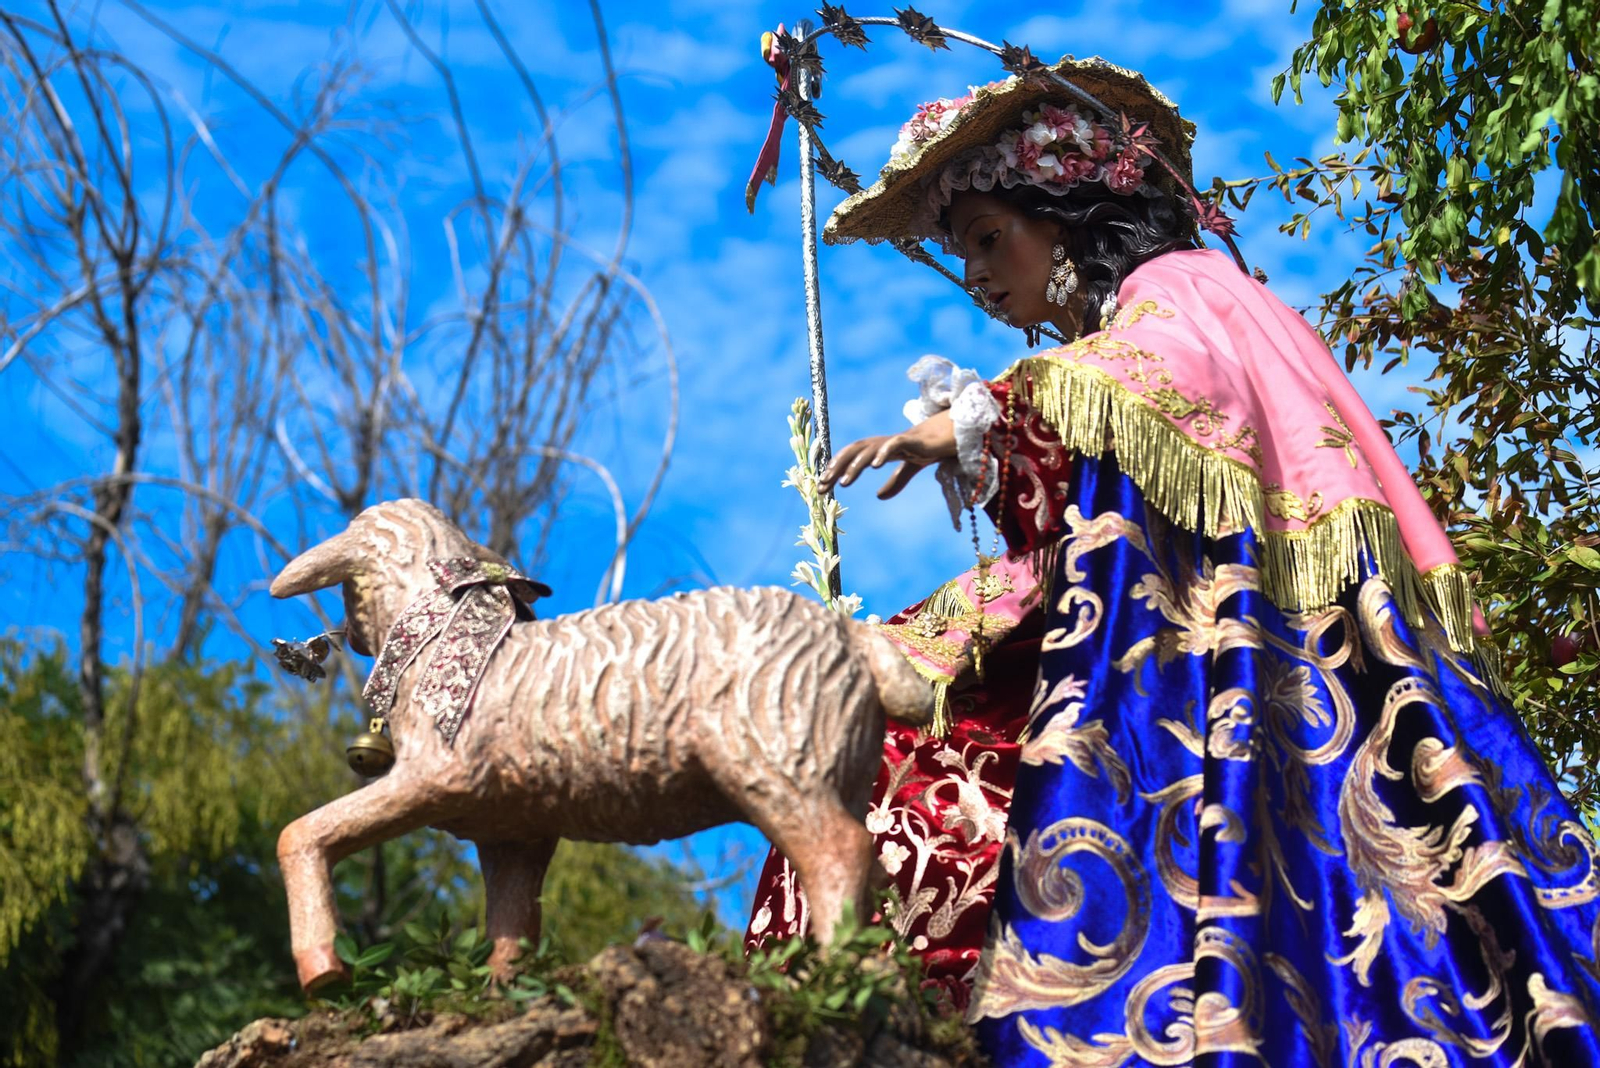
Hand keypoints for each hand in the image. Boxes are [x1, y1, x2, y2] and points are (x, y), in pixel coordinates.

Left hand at [821, 409, 956, 499]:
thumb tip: (879, 496)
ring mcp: (896, 440)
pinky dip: (883, 453)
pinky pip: (894, 444)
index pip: (852, 456)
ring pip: (869, 449)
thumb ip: (895, 481)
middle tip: (823, 484)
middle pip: (854, 451)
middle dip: (837, 467)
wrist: (950, 435)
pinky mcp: (911, 440)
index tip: (822, 484)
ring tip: (843, 482)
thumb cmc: (927, 449)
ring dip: (854, 464)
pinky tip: (874, 466)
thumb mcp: (909, 469)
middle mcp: (883, 442)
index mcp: (879, 449)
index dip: (836, 468)